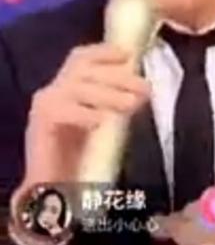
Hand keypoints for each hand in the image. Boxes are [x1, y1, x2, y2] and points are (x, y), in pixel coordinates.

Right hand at [22, 44, 149, 187]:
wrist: (53, 192)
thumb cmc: (80, 160)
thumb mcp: (103, 126)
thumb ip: (115, 106)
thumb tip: (143, 89)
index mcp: (67, 89)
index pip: (82, 58)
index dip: (104, 52)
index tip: (130, 55)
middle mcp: (53, 92)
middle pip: (83, 70)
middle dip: (117, 76)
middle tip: (144, 88)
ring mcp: (44, 108)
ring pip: (76, 88)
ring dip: (107, 94)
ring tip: (131, 105)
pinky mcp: (39, 125)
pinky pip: (60, 110)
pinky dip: (83, 113)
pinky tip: (100, 121)